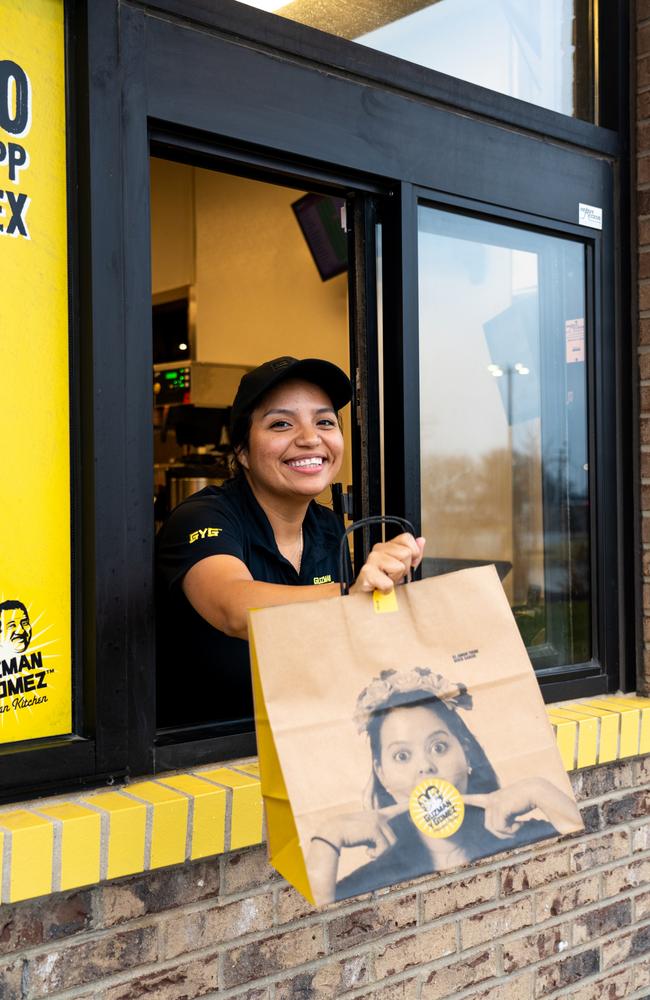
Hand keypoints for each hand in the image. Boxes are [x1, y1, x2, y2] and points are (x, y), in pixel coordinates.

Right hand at [315, 802, 407, 858]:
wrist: (334, 832)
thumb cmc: (346, 834)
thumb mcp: (363, 831)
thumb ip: (374, 834)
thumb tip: (384, 846)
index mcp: (377, 814)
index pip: (396, 809)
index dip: (407, 806)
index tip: (417, 801)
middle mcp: (380, 816)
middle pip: (393, 839)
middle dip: (383, 850)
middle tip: (370, 853)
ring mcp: (378, 822)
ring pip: (390, 844)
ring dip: (379, 853)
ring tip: (367, 851)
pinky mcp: (375, 829)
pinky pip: (383, 848)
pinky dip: (375, 854)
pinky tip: (366, 852)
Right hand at [350, 533, 425, 594]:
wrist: (366, 595)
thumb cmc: (384, 580)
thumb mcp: (403, 566)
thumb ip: (414, 554)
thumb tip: (421, 541)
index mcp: (388, 545)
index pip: (406, 538)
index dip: (413, 552)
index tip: (406, 564)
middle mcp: (379, 549)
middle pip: (406, 553)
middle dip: (404, 569)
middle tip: (393, 575)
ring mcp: (372, 559)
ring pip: (399, 567)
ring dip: (395, 579)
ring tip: (387, 580)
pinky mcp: (367, 572)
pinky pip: (388, 583)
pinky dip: (387, 589)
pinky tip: (380, 587)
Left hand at [464, 778, 580, 839]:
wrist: (536, 790)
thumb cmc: (527, 800)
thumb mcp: (513, 809)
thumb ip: (504, 817)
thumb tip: (501, 831)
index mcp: (493, 798)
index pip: (474, 799)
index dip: (463, 801)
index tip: (452, 799)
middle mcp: (491, 799)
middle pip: (489, 826)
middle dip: (503, 832)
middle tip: (517, 828)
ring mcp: (494, 802)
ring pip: (496, 828)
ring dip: (510, 831)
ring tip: (520, 823)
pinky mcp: (499, 806)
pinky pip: (502, 827)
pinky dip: (514, 829)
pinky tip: (521, 822)